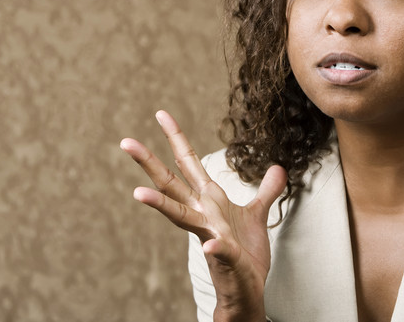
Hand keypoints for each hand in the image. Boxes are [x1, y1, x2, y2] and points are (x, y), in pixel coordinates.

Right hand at [120, 110, 286, 321]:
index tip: (161, 114)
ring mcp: (209, 235)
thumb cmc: (245, 253)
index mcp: (209, 200)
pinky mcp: (225, 257)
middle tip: (125, 142)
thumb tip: (278, 167)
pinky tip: (211, 244)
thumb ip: (265, 191)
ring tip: (137, 193)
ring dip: (159, 204)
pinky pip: (220, 250)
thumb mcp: (257, 215)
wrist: (247, 290)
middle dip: (148, 163)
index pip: (188, 163)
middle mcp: (202, 214)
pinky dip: (216, 247)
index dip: (176, 138)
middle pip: (171, 184)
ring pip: (180, 216)